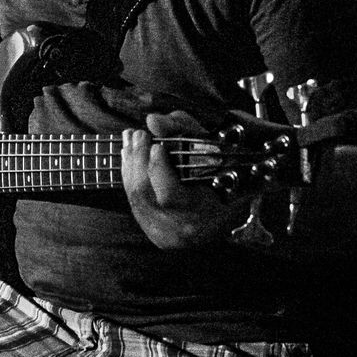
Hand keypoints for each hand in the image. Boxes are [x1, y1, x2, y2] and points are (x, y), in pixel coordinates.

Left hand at [121, 110, 248, 249]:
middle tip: (138, 135)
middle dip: (137, 160)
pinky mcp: (155, 234)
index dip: (158, 169)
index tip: (156, 145)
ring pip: (136, 199)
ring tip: (130, 141)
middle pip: (146, 195)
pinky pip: (136, 205)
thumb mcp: (209, 147)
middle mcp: (182, 228)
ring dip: (130, 166)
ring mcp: (167, 235)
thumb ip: (182, 128)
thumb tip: (153, 121)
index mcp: (204, 213)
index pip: (169, 197)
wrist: (227, 209)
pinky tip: (129, 159)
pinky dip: (130, 179)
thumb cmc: (221, 173)